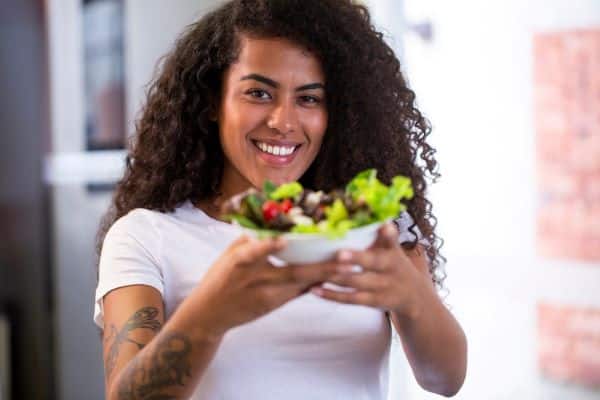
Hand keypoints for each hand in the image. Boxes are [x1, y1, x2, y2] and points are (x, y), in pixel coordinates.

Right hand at [191, 235, 339, 335]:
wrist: (209, 314)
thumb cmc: (219, 277)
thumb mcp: (228, 254)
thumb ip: (251, 239)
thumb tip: (274, 220)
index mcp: (238, 262)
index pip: (253, 252)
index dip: (268, 246)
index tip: (285, 239)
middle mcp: (254, 280)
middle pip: (291, 272)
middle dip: (321, 266)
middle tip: (346, 258)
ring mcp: (265, 296)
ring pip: (300, 285)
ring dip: (325, 276)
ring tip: (349, 269)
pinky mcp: (271, 306)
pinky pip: (297, 293)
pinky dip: (314, 284)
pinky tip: (333, 277)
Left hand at [311, 222, 433, 319]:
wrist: (414, 297)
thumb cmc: (394, 264)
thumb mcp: (392, 248)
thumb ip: (378, 232)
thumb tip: (361, 199)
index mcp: (393, 251)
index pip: (393, 240)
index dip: (389, 234)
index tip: (386, 226)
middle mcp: (390, 268)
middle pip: (373, 263)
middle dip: (357, 258)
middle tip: (340, 253)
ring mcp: (382, 286)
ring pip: (357, 282)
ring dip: (337, 277)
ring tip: (320, 270)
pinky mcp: (373, 301)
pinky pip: (350, 299)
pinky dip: (331, 295)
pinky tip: (315, 289)